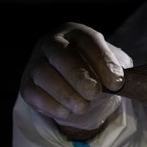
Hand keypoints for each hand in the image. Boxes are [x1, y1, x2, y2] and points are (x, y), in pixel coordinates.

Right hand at [19, 22, 131, 137]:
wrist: (77, 88)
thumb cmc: (96, 73)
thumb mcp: (110, 69)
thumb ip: (115, 73)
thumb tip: (119, 83)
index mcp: (76, 33)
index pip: (88, 41)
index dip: (102, 60)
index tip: (117, 82)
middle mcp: (52, 42)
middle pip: (61, 54)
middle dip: (78, 75)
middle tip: (95, 93)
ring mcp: (36, 62)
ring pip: (43, 73)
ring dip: (64, 92)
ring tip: (83, 107)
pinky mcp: (27, 84)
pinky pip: (33, 93)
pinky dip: (50, 104)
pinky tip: (67, 113)